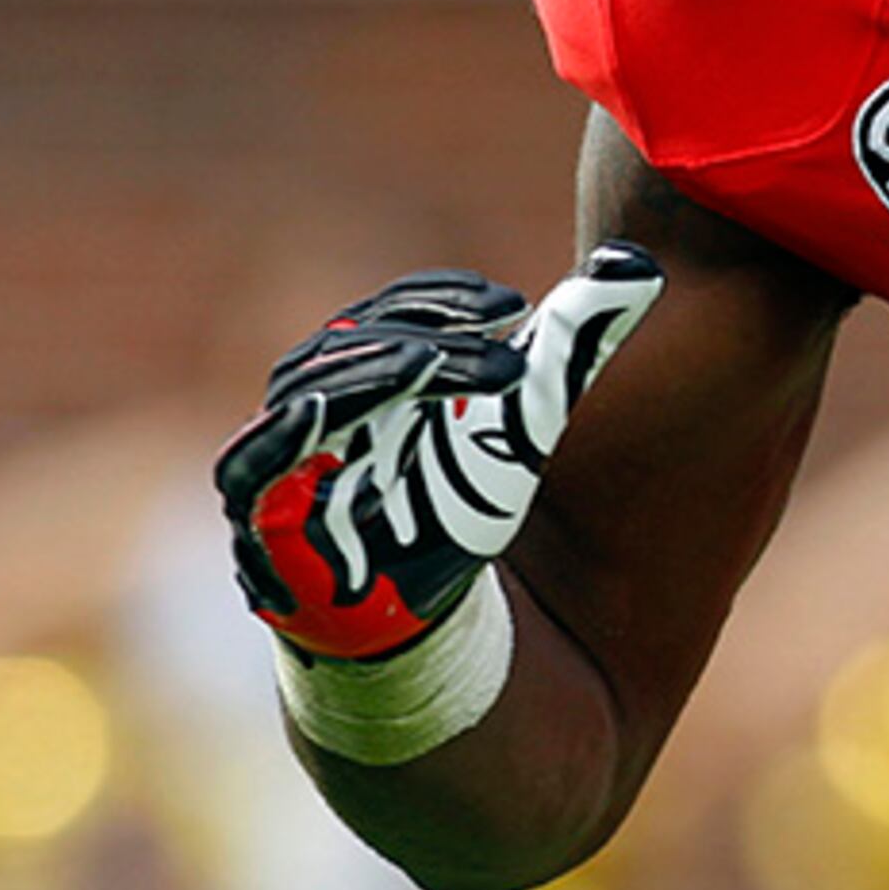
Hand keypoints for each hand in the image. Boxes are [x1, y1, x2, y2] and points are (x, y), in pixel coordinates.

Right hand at [214, 247, 660, 659]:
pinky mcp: (260, 523)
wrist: (427, 622)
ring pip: (302, 396)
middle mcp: (313, 407)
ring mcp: (278, 463)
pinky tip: (317, 413)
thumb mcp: (528, 419)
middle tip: (498, 353)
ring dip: (360, 374)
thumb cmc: (461, 506)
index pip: (387, 314)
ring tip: (427, 360)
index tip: (507, 303)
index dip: (436, 300)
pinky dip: (276, 438)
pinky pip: (247, 469)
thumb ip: (575, 342)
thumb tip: (641, 266)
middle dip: (419, 339)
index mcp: (365, 371)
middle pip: (350, 349)